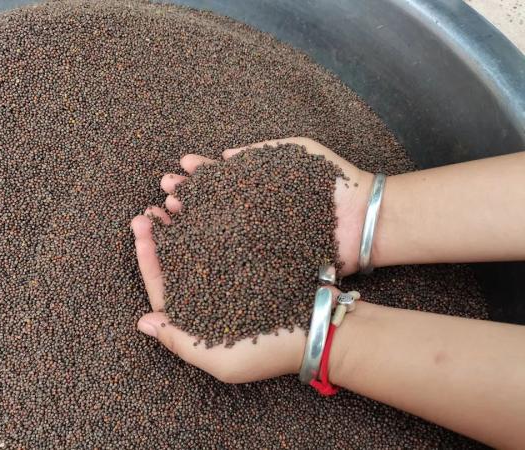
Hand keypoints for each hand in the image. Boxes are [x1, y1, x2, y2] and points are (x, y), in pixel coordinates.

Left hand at [131, 137, 359, 381]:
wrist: (322, 329)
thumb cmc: (271, 351)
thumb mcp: (220, 359)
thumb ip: (179, 342)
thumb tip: (143, 322)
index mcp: (196, 319)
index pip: (161, 286)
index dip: (147, 256)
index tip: (140, 226)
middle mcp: (209, 295)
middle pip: (176, 261)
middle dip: (161, 234)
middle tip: (151, 208)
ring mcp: (230, 277)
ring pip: (198, 244)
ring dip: (184, 221)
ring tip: (175, 196)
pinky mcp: (251, 262)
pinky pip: (226, 236)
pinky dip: (215, 217)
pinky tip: (208, 200)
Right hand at [157, 137, 372, 274]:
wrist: (364, 218)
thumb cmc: (332, 181)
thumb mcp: (295, 153)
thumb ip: (261, 152)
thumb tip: (224, 157)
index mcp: (258, 186)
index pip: (221, 179)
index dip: (200, 174)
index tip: (180, 168)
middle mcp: (253, 212)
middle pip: (213, 203)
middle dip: (188, 196)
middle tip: (166, 190)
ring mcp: (259, 237)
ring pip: (218, 229)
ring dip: (192, 221)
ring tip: (170, 213)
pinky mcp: (266, 260)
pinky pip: (235, 256)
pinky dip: (213, 252)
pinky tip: (192, 247)